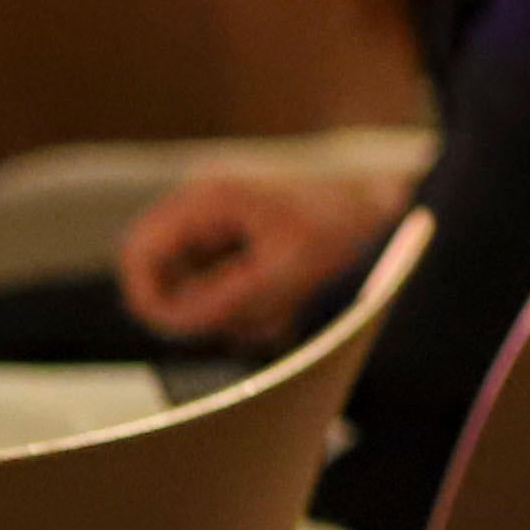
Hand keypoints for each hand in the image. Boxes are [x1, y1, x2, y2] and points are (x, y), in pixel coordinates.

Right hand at [113, 167, 411, 344]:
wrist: (390, 209)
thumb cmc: (344, 231)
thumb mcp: (285, 273)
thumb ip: (223, 299)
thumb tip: (170, 322)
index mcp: (209, 198)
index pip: (139, 253)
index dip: (149, 300)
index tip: (186, 332)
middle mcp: (204, 200)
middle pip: (158, 270)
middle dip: (189, 307)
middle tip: (235, 326)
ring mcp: (218, 217)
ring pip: (186, 280)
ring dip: (219, 308)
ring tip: (271, 314)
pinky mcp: (236, 235)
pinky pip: (214, 280)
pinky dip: (240, 302)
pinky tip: (280, 306)